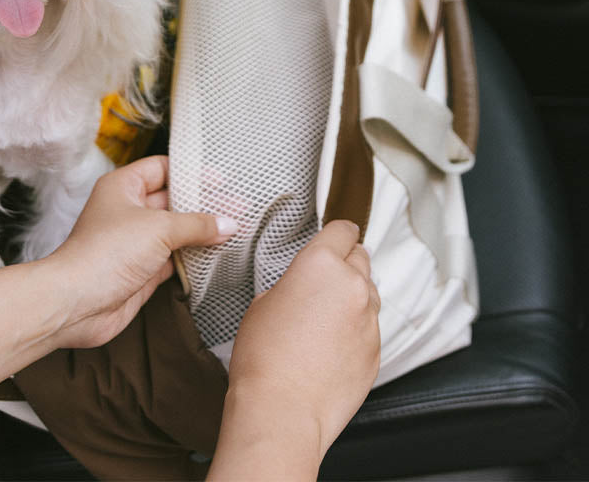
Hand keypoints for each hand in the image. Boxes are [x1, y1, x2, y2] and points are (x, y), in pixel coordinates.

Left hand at [44, 154, 236, 348]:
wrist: (77, 303)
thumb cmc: (106, 253)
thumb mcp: (158, 228)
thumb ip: (197, 225)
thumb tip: (228, 223)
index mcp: (123, 186)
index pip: (162, 168)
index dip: (191, 173)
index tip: (221, 180)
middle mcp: (128, 210)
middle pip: (172, 200)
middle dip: (204, 204)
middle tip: (238, 207)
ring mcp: (135, 241)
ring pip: (175, 231)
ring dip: (202, 232)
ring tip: (236, 230)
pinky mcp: (141, 270)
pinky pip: (174, 258)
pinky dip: (194, 257)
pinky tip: (218, 255)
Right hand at [212, 221, 380, 478]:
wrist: (284, 410)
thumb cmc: (264, 357)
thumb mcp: (263, 302)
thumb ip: (293, 283)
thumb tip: (304, 288)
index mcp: (321, 264)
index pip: (343, 230)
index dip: (337, 232)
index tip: (335, 235)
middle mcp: (353, 286)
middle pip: (360, 258)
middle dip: (344, 263)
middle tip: (321, 280)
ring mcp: (370, 320)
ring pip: (368, 294)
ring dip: (351, 297)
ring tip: (323, 319)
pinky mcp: (377, 351)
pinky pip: (369, 328)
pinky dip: (355, 330)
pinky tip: (330, 347)